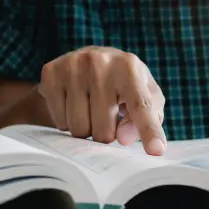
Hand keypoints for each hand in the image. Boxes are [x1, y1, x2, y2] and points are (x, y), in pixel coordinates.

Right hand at [38, 47, 166, 154]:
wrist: (89, 58)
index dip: (149, 131)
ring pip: (79, 129)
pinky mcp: (51, 73)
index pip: (141, 106)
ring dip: (86, 129)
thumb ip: (147, 119)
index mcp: (129, 68)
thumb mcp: (146, 95)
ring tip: (90, 109)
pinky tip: (73, 103)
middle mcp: (100, 63)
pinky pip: (59, 122)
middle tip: (106, 116)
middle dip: (106, 133)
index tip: (156, 151)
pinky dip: (67, 121)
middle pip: (104, 131)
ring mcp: (73, 66)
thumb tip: (123, 138)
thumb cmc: (124, 83)